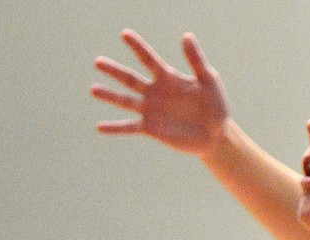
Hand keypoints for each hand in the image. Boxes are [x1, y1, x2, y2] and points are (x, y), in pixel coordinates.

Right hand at [92, 30, 228, 155]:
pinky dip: (115, 127)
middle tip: (97, 61)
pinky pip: (130, 127)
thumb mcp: (209, 81)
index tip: (124, 34)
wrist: (216, 135)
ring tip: (93, 89)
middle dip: (114, 71)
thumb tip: (186, 35)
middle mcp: (155, 92)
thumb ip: (196, 60)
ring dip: (110, 95)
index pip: (149, 59)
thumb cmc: (216, 106)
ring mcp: (151, 110)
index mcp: (168, 78)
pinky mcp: (151, 128)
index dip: (138, 47)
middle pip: (130, 79)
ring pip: (126, 101)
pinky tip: (99, 127)